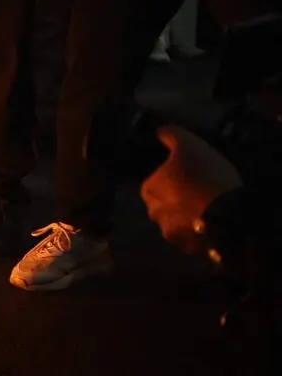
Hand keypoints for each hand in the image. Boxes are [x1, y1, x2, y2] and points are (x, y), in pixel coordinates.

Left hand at [140, 126, 242, 252]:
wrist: (230, 214)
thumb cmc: (204, 175)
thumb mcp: (189, 144)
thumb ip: (171, 135)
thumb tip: (159, 131)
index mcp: (149, 189)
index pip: (154, 182)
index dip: (169, 178)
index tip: (186, 175)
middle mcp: (155, 214)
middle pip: (162, 204)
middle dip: (174, 199)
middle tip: (196, 191)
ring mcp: (173, 234)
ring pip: (175, 222)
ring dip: (185, 216)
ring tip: (206, 208)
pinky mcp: (191, 247)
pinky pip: (191, 237)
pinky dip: (198, 230)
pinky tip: (211, 222)